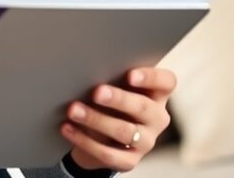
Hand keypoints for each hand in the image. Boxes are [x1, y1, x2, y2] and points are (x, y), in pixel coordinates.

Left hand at [60, 67, 176, 172]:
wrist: (98, 137)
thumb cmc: (107, 102)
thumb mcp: (112, 88)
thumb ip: (109, 79)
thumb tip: (86, 71)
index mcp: (157, 94)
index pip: (166, 82)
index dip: (151, 78)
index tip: (130, 75)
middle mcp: (156, 118)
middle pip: (143, 107)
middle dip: (119, 99)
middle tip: (97, 92)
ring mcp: (146, 141)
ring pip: (125, 131)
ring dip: (97, 119)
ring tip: (73, 110)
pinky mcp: (129, 160)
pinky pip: (108, 153)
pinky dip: (85, 140)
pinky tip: (67, 128)